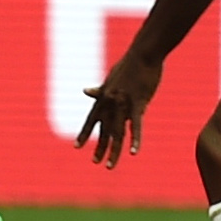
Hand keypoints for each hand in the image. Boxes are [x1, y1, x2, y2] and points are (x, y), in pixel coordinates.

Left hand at [75, 49, 163, 166]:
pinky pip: (135, 126)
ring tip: (109, 166)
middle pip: (104, 130)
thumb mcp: (111, 79)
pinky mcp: (138, 103)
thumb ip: (100, 90)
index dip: (84, 133)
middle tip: (95, 162)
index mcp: (104, 97)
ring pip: (117, 132)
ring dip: (113, 150)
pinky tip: (133, 152)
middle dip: (100, 147)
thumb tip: (85, 91)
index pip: (91, 119)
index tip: (77, 146)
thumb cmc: (129, 65)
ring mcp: (123, 104)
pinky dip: (135, 140)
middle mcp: (110, 102)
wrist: (143, 53)